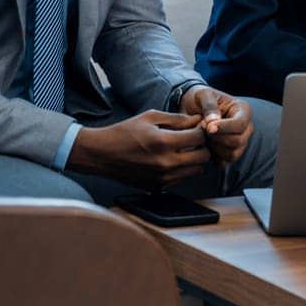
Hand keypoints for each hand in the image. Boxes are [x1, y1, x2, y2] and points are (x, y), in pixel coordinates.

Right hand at [69, 109, 211, 187]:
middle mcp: (166, 163)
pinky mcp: (158, 187)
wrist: (101, 154)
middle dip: (202, 146)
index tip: (197, 128)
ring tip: (182, 150)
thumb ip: (177, 119)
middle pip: (203, 157)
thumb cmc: (124, 132)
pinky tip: (171, 160)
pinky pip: (182, 179)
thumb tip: (198, 120)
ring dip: (194, 160)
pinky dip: (182, 170)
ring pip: (196, 171)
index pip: (200, 138)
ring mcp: (162, 178)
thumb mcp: (150, 118)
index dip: (201, 130)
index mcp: (164, 142)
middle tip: (193, 140)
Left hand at [180, 85, 254, 165]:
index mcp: (243, 110)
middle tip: (202, 129)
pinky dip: (213, 157)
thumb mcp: (203, 95)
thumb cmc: (200, 99)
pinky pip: (225, 163)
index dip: (224, 128)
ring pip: (232, 154)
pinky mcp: (230, 153)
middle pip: (238, 141)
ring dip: (214, 148)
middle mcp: (246, 128)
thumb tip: (213, 121)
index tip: (207, 127)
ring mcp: (240, 142)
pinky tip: (205, 145)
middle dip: (217, 138)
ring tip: (204, 136)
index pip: (240, 124)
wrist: (193, 109)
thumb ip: (209, 106)